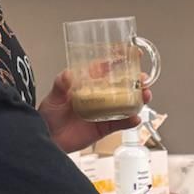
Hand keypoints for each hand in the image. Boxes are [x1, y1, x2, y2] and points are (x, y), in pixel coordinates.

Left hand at [38, 70, 152, 153]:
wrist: (48, 139)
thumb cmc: (48, 117)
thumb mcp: (53, 97)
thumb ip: (60, 85)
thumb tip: (68, 75)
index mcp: (87, 85)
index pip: (106, 69)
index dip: (120, 61)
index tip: (133, 53)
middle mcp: (97, 97)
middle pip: (121, 86)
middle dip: (135, 81)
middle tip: (143, 78)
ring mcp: (102, 112)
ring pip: (125, 104)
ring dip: (137, 100)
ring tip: (145, 95)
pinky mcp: (104, 128)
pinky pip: (120, 124)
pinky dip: (129, 121)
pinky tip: (136, 117)